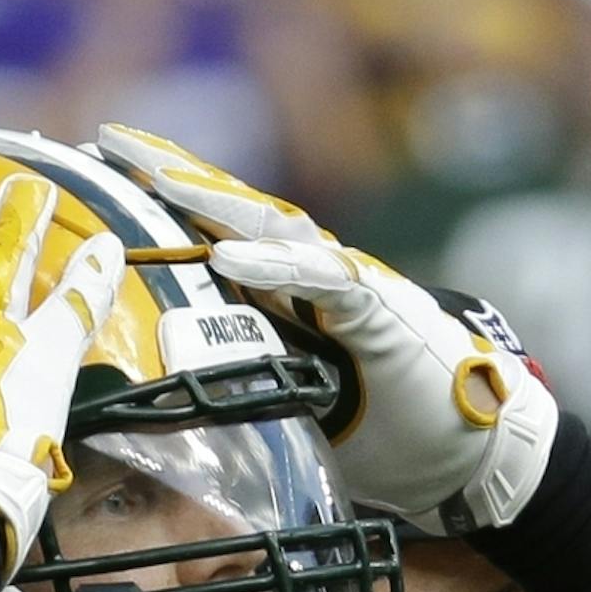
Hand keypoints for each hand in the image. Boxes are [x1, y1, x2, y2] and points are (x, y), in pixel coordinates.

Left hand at [98, 123, 558, 528]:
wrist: (479, 452)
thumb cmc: (400, 433)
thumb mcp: (310, 410)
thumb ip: (265, 382)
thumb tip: (200, 390)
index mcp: (302, 297)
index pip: (227, 238)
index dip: (173, 206)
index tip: (113, 180)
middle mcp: (323, 277)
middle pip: (238, 213)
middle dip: (176, 174)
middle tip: (111, 139)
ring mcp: (353, 287)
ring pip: (273, 228)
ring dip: (212, 201)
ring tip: (155, 175)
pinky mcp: (381, 313)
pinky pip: (320, 279)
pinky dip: (273, 267)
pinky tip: (227, 254)